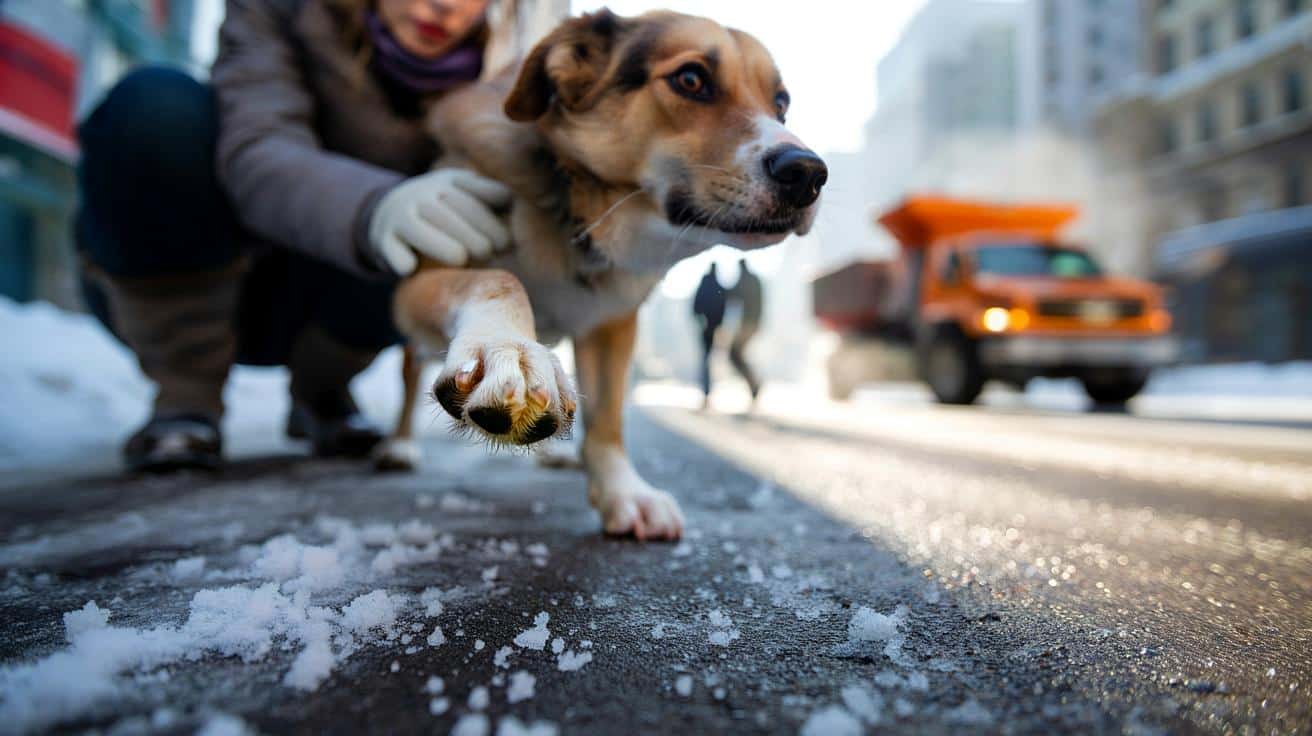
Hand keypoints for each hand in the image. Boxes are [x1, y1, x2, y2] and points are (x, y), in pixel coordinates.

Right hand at [368, 169, 512, 274]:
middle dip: (470, 234)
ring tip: (460, 259)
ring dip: (439, 244)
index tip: (506, 242)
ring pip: (417, 229)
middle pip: (445, 212)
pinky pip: (390, 248)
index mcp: (448, 181)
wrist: (390, 214)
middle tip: (488, 253)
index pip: (470, 193)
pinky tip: (409, 268)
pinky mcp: (383, 239)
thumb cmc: (446, 210)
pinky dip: (399, 258)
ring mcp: (399, 216)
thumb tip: (516, 204)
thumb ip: (492, 198)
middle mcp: (421, 194)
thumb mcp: (467, 194)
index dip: (489, 218)